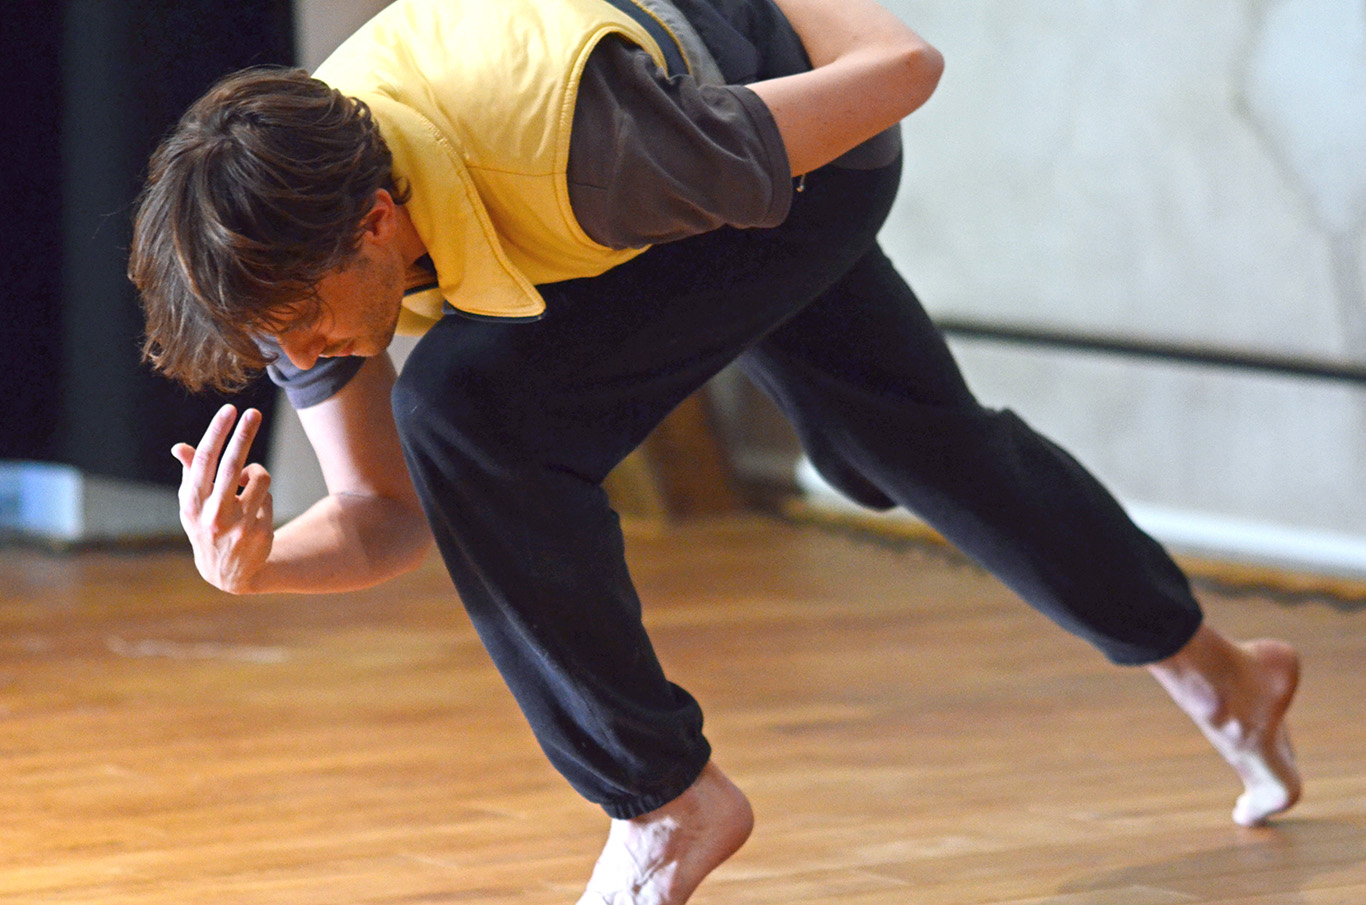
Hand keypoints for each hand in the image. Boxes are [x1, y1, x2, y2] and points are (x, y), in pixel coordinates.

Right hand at [171, 405, 273, 593]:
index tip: (230, 410)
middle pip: (233, 465)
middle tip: (254, 413)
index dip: (217, 432)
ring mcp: (238, 525)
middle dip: (244, 435)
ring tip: (249, 488)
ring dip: (257, 475)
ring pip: (260, 478)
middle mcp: (212, 514)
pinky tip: (255, 515)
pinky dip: (264, 498)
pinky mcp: (260, 532)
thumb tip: (179, 447)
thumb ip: (190, 475)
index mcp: (192, 503)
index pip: (204, 461)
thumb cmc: (208, 527)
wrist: (228, 573)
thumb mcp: (193, 505)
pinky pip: (269, 497)